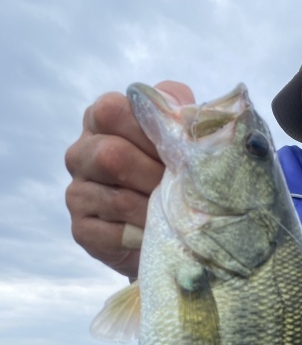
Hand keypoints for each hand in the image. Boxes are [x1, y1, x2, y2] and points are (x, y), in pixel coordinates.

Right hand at [65, 80, 194, 278]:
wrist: (169, 227)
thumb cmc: (172, 171)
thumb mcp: (179, 133)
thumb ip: (176, 108)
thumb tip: (176, 109)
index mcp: (99, 121)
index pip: (111, 111)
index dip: (149, 132)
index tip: (176, 151)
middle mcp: (80, 154)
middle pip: (110, 156)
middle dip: (154, 175)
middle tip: (181, 189)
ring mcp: (76, 194)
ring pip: (117, 200)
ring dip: (154, 210)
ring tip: (175, 214)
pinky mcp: (82, 231)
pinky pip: (113, 235)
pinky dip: (142, 236)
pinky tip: (156, 234)